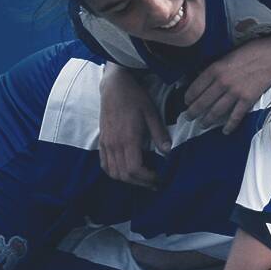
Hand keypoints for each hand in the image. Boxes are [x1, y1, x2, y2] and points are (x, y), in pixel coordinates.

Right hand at [98, 65, 168, 188]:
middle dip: (141, 183)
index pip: (134, 169)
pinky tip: (125, 171)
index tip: (159, 178)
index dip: (147, 178)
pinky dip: (114, 173)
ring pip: (113, 172)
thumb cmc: (135, 98)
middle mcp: (114, 144)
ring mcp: (106, 143)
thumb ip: (159, 134)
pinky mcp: (102, 141)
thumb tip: (168, 152)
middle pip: (124, 175)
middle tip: (154, 183)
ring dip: (128, 180)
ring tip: (142, 179)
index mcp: (128, 138)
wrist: (114, 86)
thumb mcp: (152, 113)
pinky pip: (104, 164)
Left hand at [184, 32, 270, 133]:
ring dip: (207, 120)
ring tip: (202, 125)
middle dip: (193, 112)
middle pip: (202, 102)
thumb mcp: (227, 54)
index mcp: (215, 69)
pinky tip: (224, 131)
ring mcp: (235, 92)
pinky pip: (235, 116)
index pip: (195, 87)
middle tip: (187, 118)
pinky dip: (229, 125)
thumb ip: (215, 67)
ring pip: (216, 111)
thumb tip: (203, 77)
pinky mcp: (247, 100)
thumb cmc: (251, 51)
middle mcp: (222, 82)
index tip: (186, 102)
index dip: (188, 97)